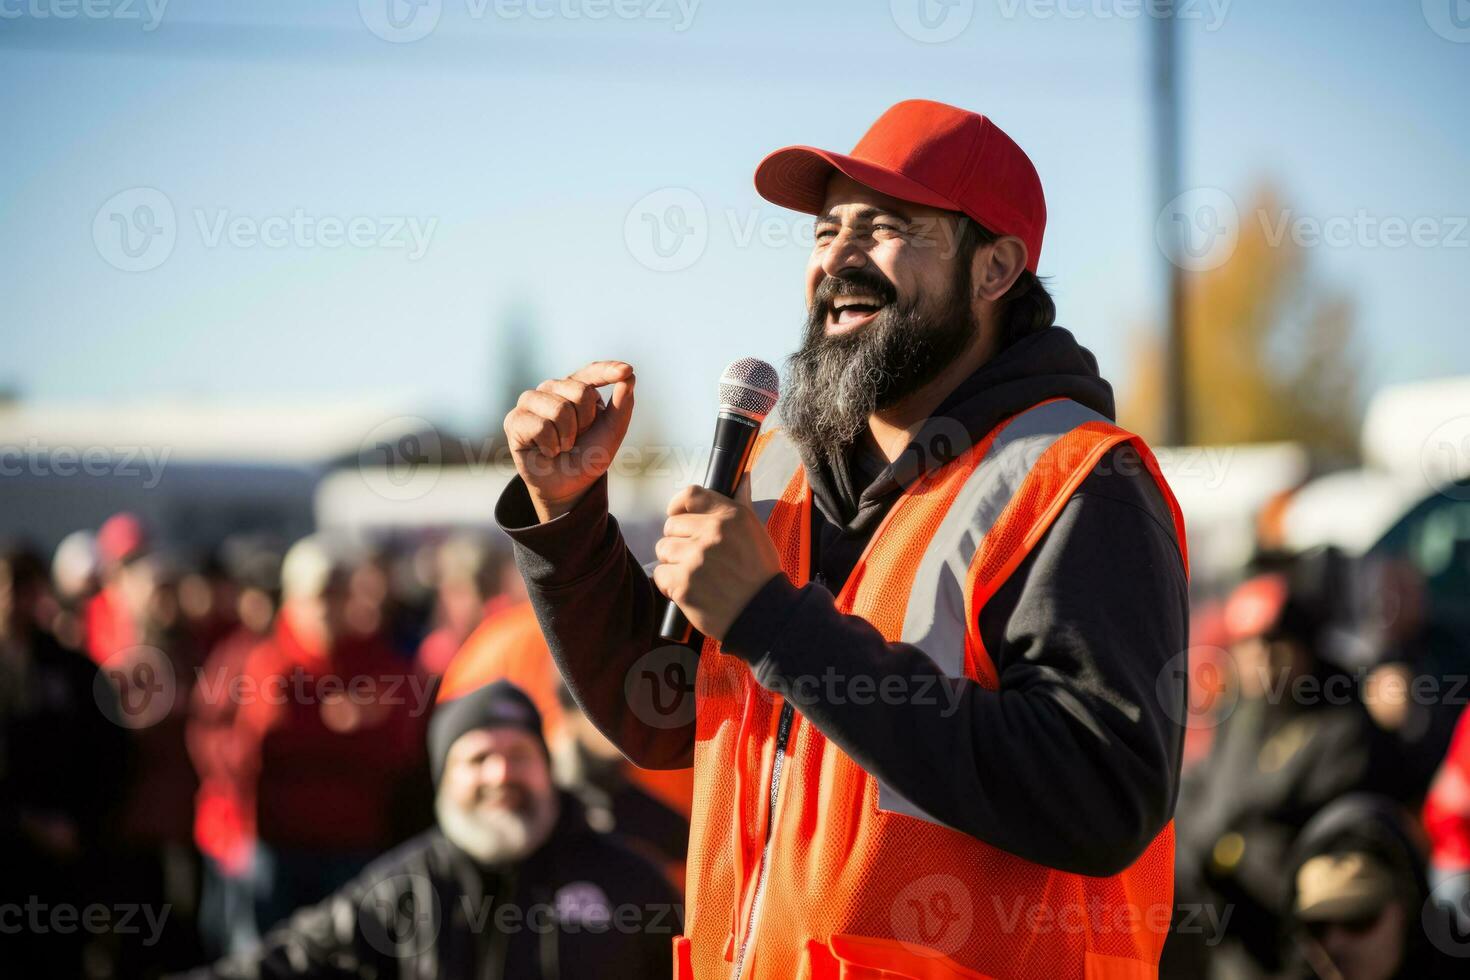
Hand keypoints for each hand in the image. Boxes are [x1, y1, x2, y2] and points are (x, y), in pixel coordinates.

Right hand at [504, 361, 635, 522]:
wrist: (569, 486)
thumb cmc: (589, 455)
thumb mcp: (612, 432)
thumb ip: (622, 405)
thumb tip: (629, 376)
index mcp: (576, 387)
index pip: (592, 372)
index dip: (608, 370)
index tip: (627, 370)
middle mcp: (551, 388)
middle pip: (581, 392)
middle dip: (586, 422)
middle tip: (577, 438)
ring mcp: (531, 401)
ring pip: (560, 409)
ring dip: (568, 437)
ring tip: (562, 445)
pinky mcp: (515, 419)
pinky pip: (541, 427)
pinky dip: (551, 446)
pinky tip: (547, 450)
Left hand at [652, 482, 781, 641]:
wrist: (764, 615)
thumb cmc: (760, 574)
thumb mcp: (756, 532)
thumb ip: (741, 504)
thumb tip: (741, 477)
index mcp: (731, 516)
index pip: (690, 495)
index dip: (678, 505)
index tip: (676, 515)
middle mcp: (712, 533)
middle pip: (671, 526)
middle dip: (678, 541)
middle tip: (694, 558)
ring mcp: (696, 558)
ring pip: (663, 550)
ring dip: (673, 563)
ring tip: (693, 576)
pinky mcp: (683, 584)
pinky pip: (660, 575)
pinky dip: (669, 585)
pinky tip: (687, 591)